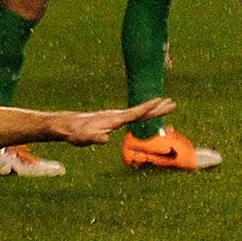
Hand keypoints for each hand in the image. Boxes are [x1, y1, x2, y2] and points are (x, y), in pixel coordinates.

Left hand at [55, 96, 174, 144]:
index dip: (149, 108)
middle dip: (157, 108)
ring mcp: (115, 117)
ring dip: (153, 109)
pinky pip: (133, 116)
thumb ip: (95, 138)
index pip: (135, 113)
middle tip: (173, 103)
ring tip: (165, 105)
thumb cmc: (77, 133)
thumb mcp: (85, 138)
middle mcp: (117, 116)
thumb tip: (104, 139)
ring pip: (138, 112)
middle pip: (141, 111)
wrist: (68, 126)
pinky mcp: (113, 120)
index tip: (162, 101)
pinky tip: (146, 114)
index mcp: (114, 119)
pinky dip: (144, 113)